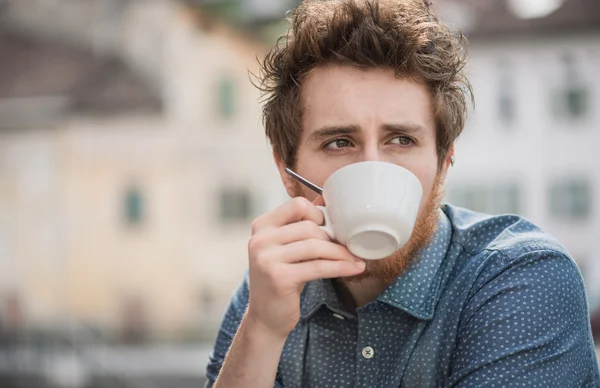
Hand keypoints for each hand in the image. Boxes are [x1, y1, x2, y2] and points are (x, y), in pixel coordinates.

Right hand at [245, 196, 364, 338]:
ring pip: (316, 246)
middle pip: (309, 227)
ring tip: (354, 258)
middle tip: (348, 247)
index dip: (318, 214)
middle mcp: (260, 239)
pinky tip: (354, 268)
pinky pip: (318, 267)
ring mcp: (267, 259)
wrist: (266, 317)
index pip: (297, 205)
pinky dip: (340, 267)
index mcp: (261, 226)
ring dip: (340, 253)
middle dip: (333, 238)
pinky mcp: (279, 277)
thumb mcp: (285, 248)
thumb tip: (328, 199)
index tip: (329, 229)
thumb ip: (300, 226)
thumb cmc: (281, 279)